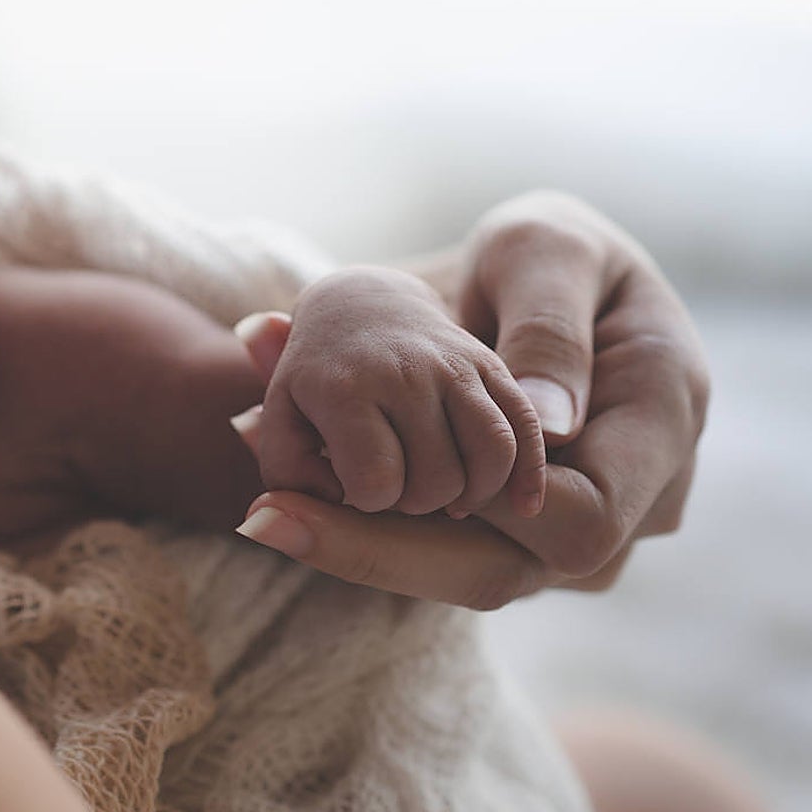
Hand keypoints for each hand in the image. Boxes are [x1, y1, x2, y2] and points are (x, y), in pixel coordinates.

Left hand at [234, 192, 708, 608]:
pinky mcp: (527, 534)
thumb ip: (550, 327)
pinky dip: (377, 532)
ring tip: (269, 507)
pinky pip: (452, 550)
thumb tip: (547, 425)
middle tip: (269, 516)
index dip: (472, 509)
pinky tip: (298, 501)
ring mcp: (581, 528)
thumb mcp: (548, 250)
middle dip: (381, 550)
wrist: (546, 282)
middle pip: (505, 571)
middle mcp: (635, 501)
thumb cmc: (552, 253)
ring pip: (469, 572)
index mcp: (660, 425)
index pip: (579, 523)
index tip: (359, 480)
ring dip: (366, 546)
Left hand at [237, 267, 545, 518]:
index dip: (365, 504)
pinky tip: (522, 507)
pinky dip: (528, 472)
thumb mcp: (282, 418)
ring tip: (446, 500)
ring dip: (472, 495)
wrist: (363, 301)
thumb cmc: (315, 378)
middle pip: (435, 481)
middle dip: (415, 506)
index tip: (354, 487)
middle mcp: (404, 370)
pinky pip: (526, 425)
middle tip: (398, 492)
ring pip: (491, 455)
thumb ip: (286, 473)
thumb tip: (293, 510)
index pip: (374, 486)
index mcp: (344, 386)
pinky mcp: (492, 367)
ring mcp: (455, 364)